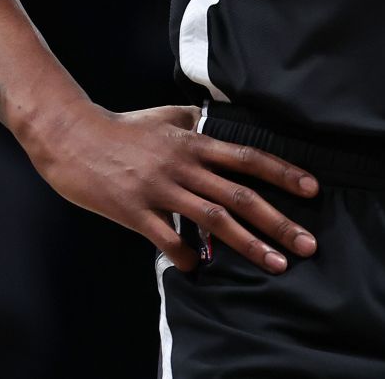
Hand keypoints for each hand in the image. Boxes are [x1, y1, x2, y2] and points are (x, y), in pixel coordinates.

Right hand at [21, 102, 319, 274]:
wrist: (72, 137)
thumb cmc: (122, 127)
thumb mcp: (165, 116)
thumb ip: (196, 121)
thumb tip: (220, 121)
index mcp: (193, 142)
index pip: (248, 157)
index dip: (282, 173)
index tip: (312, 189)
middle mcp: (183, 165)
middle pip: (240, 195)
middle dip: (278, 221)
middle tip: (307, 244)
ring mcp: (160, 190)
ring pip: (213, 220)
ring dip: (249, 244)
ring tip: (275, 264)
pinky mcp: (135, 211)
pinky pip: (168, 239)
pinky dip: (188, 256)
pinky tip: (200, 269)